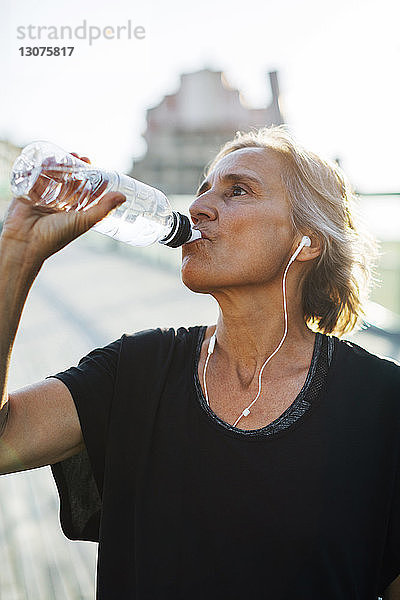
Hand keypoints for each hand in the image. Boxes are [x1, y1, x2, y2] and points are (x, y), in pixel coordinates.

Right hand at [1, 153, 125, 266]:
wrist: (25, 242)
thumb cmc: (54, 236)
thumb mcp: (83, 222)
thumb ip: (102, 209)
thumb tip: (123, 196)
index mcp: (73, 213)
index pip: (86, 193)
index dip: (93, 181)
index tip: (99, 170)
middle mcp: (59, 204)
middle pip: (70, 182)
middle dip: (78, 169)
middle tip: (84, 159)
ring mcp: (44, 197)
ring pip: (55, 176)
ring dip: (62, 164)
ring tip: (71, 155)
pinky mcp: (29, 192)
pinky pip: (36, 175)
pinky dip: (43, 165)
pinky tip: (51, 157)